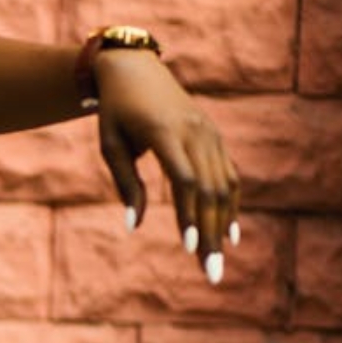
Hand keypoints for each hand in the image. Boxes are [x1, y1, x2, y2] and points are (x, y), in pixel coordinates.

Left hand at [92, 50, 240, 282]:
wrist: (135, 69)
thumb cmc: (115, 110)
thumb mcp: (110, 144)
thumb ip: (125, 183)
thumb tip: (134, 225)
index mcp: (166, 133)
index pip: (185, 180)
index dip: (190, 215)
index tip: (188, 248)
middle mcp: (195, 133)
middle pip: (210, 190)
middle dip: (210, 234)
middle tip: (211, 273)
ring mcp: (210, 134)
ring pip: (224, 186)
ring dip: (222, 226)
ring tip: (216, 261)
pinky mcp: (215, 137)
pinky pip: (228, 175)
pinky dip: (231, 205)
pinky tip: (229, 235)